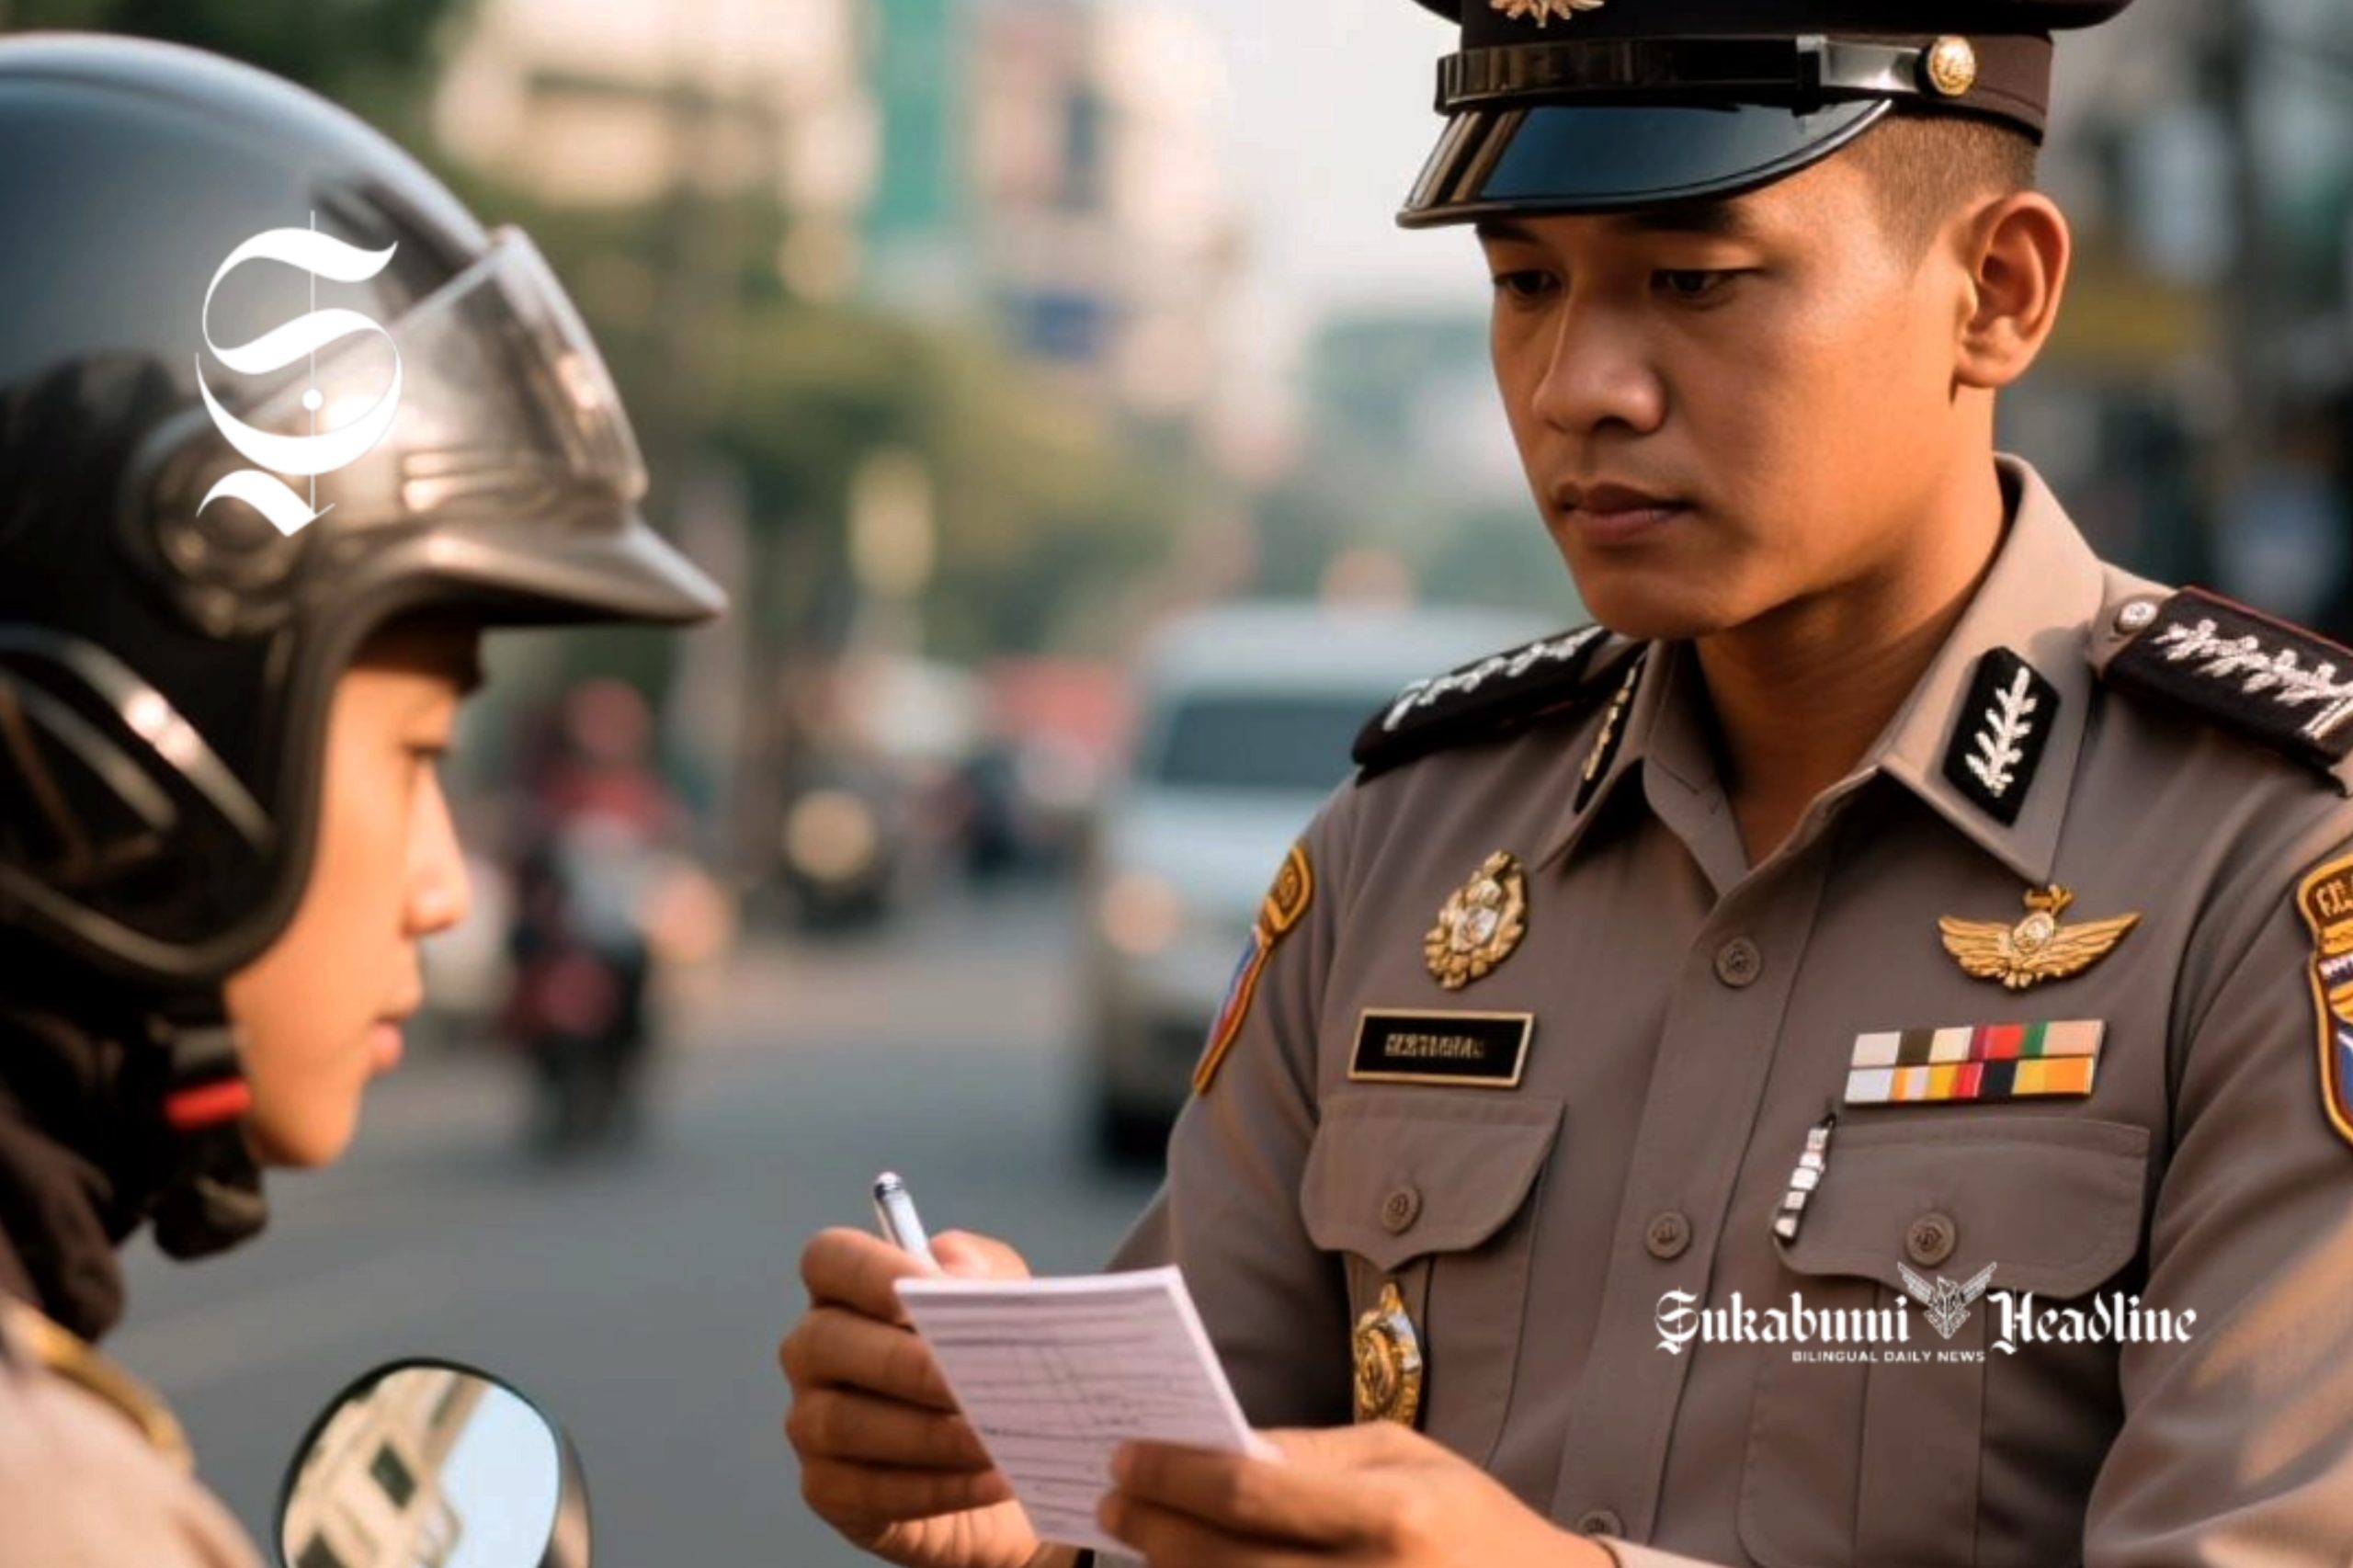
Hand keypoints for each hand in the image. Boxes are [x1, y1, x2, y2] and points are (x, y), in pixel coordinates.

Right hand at [781, 1226, 1044, 1567]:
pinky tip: (991, 1482)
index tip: (931, 1290)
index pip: (830, 1259)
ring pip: (844, 1423)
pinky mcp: (827, 1490)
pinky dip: (938, 1488)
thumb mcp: (998, 1303)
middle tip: (974, 1381)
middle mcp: (814, 1351)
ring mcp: (811, 1423)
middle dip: (907, 1364)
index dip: (872, 1270)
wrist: (1004, 1459)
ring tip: (994, 1442)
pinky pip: (870, 1491)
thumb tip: (956, 1270)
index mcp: (847, 1291)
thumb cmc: (988, 1363)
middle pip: (828, 1342)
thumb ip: (983, 1271)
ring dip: (929, 1436)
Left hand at [1098, 1422, 1615, 1567]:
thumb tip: (1217, 1447)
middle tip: (1113, 1499)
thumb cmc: (1468, 1519)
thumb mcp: (1403, 1458)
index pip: (1249, 1490)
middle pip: (1224, 1560)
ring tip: (1143, 1538)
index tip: (1127, 1456)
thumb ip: (1310, 1454)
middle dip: (1156, 1527)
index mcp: (1387, 1517)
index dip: (1175, 1473)